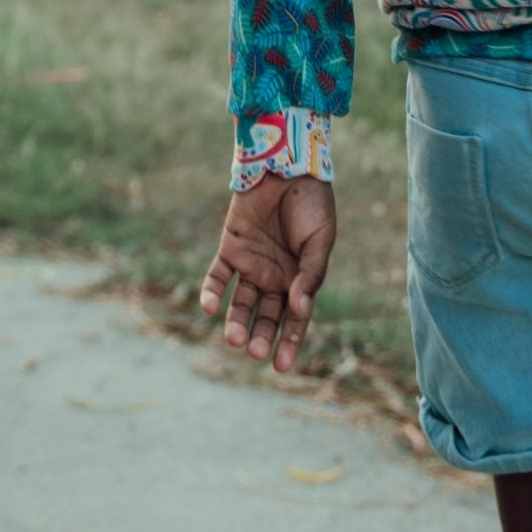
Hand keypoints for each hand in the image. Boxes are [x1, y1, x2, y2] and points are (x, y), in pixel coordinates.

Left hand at [199, 173, 336, 373]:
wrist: (288, 165)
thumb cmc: (312, 202)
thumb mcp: (320, 240)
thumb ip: (311, 274)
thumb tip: (299, 310)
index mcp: (300, 277)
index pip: (294, 318)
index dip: (290, 341)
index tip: (283, 366)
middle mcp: (274, 276)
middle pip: (265, 315)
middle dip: (261, 336)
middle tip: (254, 353)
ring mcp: (251, 263)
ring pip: (240, 301)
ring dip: (236, 321)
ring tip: (233, 338)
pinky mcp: (230, 248)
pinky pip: (218, 276)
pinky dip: (212, 292)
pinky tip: (211, 308)